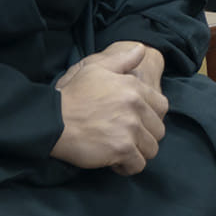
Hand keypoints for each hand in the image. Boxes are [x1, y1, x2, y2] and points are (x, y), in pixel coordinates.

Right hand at [52, 43, 168, 174]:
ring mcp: (130, 129)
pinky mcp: (121, 149)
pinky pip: (138, 164)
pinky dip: (127, 166)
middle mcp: (136, 107)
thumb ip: (122, 60)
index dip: (151, 117)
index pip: (162, 106)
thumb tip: (142, 49)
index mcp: (134, 88)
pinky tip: (114, 161)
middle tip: (126, 138)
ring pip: (151, 149)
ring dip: (138, 152)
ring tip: (121, 150)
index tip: (136, 122)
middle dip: (145, 136)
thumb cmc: (72, 94)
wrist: (53, 119)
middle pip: (158, 130)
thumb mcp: (96, 68)